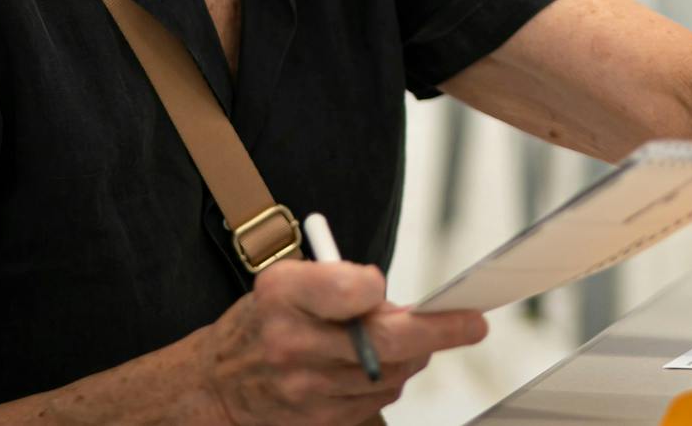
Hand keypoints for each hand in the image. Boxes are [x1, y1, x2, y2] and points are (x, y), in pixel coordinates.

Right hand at [196, 260, 486, 424]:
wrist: (219, 382)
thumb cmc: (265, 320)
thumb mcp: (290, 280)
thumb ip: (343, 282)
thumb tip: (404, 304)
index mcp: (284, 295)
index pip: (352, 289)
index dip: (376, 289)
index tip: (390, 289)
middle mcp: (292, 343)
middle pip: (388, 340)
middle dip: (440, 331)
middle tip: (472, 323)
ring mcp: (306, 389)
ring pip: (393, 373)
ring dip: (412, 355)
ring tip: (404, 339)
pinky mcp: (319, 420)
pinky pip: (378, 400)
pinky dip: (389, 381)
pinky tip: (376, 366)